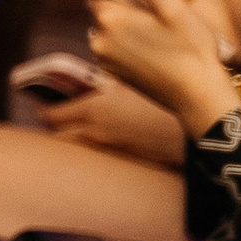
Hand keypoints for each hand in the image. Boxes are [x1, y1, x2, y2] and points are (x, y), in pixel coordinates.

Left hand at [35, 75, 188, 167]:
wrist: (197, 129)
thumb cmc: (166, 99)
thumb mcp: (133, 82)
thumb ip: (110, 82)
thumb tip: (97, 80)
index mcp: (93, 109)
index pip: (51, 115)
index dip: (45, 111)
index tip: (44, 107)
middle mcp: (93, 133)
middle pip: (57, 136)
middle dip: (54, 128)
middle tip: (56, 120)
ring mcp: (107, 150)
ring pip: (74, 150)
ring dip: (71, 140)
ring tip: (75, 131)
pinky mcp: (121, 161)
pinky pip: (94, 156)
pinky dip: (89, 150)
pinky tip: (100, 140)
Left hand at [87, 0, 240, 135]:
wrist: (198, 97)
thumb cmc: (192, 48)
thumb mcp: (171, 6)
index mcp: (110, 19)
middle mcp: (99, 40)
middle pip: (104, 8)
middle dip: (124, 2)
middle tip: (156, 7)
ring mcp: (105, 59)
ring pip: (111, 28)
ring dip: (128, 23)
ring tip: (160, 29)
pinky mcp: (114, 73)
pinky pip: (116, 47)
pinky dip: (130, 42)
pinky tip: (157, 45)